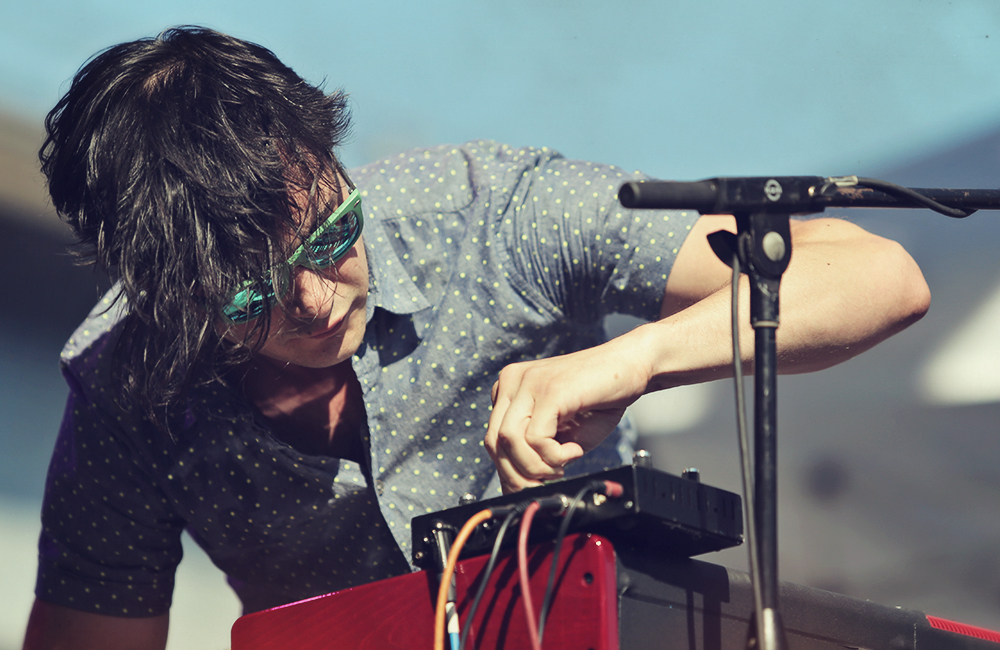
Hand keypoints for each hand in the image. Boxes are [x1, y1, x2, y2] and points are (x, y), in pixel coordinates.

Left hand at [484, 339, 649, 492]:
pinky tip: (574, 452)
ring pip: (509, 441)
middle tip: (545, 483)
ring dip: (536, 467)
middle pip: (494, 442)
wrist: (631, 367)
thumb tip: (517, 485)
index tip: (531, 485)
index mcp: (509, 388)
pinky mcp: (549, 390)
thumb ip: (535, 450)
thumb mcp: (559, 431)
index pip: (491, 439)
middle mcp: (512, 381)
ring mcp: (529, 382)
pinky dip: (554, 457)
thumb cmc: (599, 399)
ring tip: (561, 467)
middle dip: (517, 474)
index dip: (508, 470)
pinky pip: (535, 438)